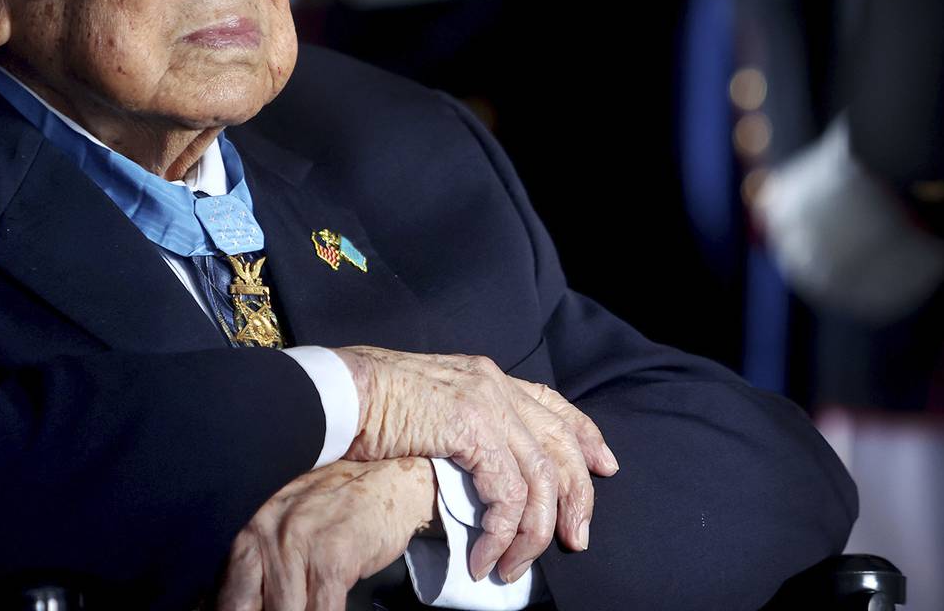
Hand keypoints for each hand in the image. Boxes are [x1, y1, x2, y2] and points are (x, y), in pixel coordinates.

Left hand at [216, 458, 436, 610]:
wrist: (389, 481)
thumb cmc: (340, 505)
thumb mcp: (289, 525)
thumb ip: (264, 562)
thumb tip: (239, 603)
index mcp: (252, 530)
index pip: (227, 593)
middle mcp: (268, 535)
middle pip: (245, 607)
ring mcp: (299, 546)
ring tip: (302, 610)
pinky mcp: (332, 560)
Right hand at [332, 346, 617, 582]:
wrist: (339, 392)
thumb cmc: (371, 405)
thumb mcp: (430, 406)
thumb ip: (462, 426)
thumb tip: (479, 467)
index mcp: (486, 376)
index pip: (553, 403)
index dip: (585, 437)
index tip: (604, 468)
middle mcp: (494, 384)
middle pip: (560, 444)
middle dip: (577, 497)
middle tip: (576, 541)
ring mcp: (486, 403)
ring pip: (540, 478)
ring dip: (533, 533)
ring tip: (513, 567)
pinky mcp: (472, 429)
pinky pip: (506, 494)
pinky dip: (501, 533)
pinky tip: (485, 557)